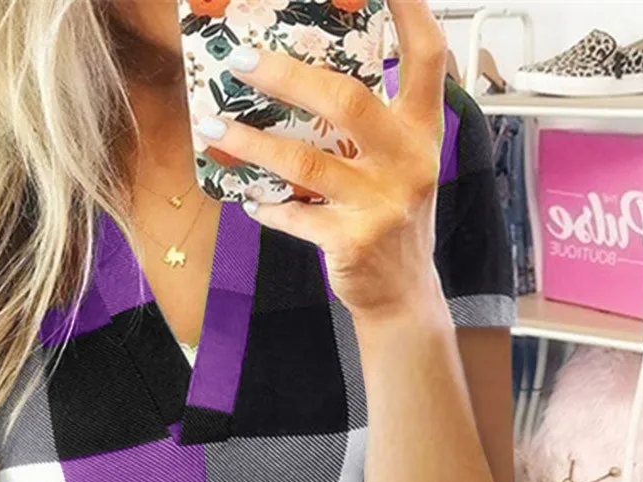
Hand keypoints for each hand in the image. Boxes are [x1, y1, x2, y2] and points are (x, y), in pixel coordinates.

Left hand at [195, 0, 447, 323]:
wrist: (403, 292)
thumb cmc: (391, 217)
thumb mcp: (396, 164)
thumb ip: (368, 127)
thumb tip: (302, 78)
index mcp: (422, 131)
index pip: (427, 55)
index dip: (410, 10)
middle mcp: (409, 161)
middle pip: (346, 101)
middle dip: (287, 76)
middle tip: (240, 60)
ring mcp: (382, 203)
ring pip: (306, 162)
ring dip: (252, 142)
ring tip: (214, 126)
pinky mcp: (353, 241)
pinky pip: (294, 216)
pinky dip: (266, 206)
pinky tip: (246, 196)